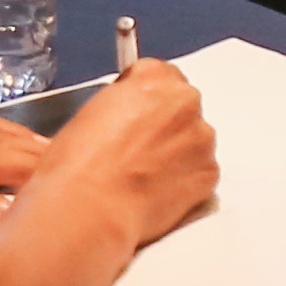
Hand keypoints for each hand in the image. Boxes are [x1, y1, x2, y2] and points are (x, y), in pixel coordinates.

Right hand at [27, 60, 217, 249]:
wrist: (89, 209)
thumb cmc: (76, 167)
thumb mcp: (88, 115)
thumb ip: (119, 105)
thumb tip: (123, 116)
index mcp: (153, 79)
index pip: (160, 75)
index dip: (145, 99)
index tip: (136, 115)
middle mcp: (184, 102)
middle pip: (182, 107)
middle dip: (165, 126)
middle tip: (137, 152)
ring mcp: (201, 138)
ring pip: (194, 140)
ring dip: (177, 154)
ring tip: (143, 178)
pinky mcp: (209, 172)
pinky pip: (200, 172)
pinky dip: (185, 182)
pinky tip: (156, 194)